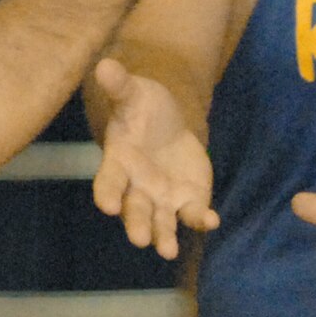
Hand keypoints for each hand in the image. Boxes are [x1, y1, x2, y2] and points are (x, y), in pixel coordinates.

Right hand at [91, 58, 216, 259]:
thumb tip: (104, 65)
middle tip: (141, 239)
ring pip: (161, 223)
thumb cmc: (142, 108)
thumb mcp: (133, 93)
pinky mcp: (187, 200)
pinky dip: (200, 220)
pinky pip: (192, 215)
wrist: (168, 122)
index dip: (108, 194)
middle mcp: (137, 188)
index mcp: (119, 164)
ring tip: (168, 251)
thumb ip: (120, 85)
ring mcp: (162, 198)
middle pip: (135, 210)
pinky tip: (210, 221)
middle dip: (137, 225)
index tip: (107, 206)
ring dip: (165, 237)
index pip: (109, 182)